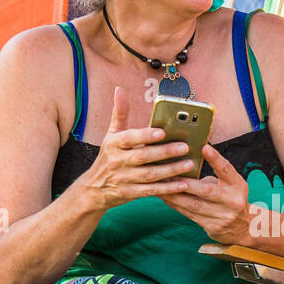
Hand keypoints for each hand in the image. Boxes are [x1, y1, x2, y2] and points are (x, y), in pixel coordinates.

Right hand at [80, 87, 195, 211]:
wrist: (94, 188)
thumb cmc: (109, 156)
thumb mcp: (111, 135)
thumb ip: (119, 113)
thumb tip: (119, 89)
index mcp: (113, 144)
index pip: (129, 138)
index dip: (145, 135)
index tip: (162, 132)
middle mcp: (117, 161)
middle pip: (143, 156)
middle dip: (165, 152)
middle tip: (185, 147)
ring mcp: (123, 179)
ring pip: (150, 175)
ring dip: (171, 170)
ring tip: (189, 164)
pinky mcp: (129, 194)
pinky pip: (151, 191)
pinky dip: (167, 189)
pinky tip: (182, 184)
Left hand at [158, 142, 252, 242]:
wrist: (242, 228)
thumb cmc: (230, 198)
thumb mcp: (230, 184)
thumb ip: (215, 174)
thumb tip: (188, 159)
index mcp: (237, 186)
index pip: (226, 170)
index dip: (215, 159)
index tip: (204, 148)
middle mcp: (232, 201)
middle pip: (206, 190)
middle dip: (185, 182)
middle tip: (167, 173)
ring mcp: (222, 216)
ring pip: (194, 204)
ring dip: (174, 194)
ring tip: (159, 185)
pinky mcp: (212, 226)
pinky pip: (189, 214)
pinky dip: (176, 204)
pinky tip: (165, 197)